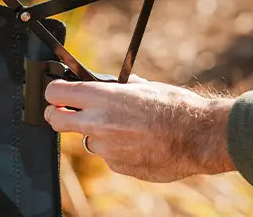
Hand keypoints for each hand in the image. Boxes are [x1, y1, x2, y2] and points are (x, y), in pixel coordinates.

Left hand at [43, 78, 237, 181]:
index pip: (56, 94)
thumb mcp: (144, 87)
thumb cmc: (176, 107)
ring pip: (89, 140)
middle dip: (56, 116)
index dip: (53, 93)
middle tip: (63, 114)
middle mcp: (98, 123)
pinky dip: (120, 151)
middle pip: (55, 121)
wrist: (199, 136)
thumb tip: (110, 86)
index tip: (55, 95)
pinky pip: (110, 156)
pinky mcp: (117, 166)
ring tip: (129, 129)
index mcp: (103, 97)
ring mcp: (106, 148)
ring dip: (100, 135)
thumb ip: (120, 89)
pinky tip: (141, 144)